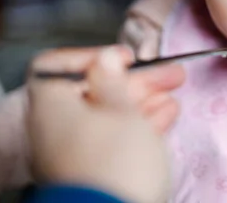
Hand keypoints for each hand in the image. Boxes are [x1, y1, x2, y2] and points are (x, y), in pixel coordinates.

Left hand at [27, 46, 184, 202]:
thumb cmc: (116, 159)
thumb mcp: (121, 111)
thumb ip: (114, 81)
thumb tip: (105, 59)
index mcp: (52, 107)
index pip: (57, 66)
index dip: (92, 56)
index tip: (124, 58)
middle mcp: (58, 128)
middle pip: (95, 91)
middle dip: (137, 80)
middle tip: (170, 72)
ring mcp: (76, 152)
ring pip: (110, 116)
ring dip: (144, 100)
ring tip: (174, 92)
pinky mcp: (96, 171)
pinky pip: (115, 139)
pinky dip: (140, 124)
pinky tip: (167, 115)